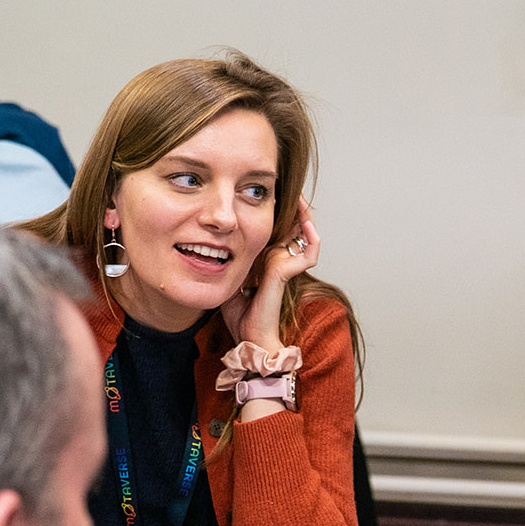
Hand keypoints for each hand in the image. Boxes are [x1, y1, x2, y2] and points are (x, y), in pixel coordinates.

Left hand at [219, 195, 318, 349]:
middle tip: (289, 188)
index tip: (270, 194)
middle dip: (292, 206)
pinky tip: (306, 223)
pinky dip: (312, 238)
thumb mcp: (228, 278)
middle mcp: (279, 260)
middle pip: (293, 227)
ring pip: (306, 234)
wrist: (248, 338)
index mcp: (266, 260)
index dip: (277, 211)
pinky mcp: (287, 273)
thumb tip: (212, 241)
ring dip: (305, 215)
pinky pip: (309, 252)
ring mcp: (286, 266)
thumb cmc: (239, 316)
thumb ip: (226, 261)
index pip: (276, 229)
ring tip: (300, 197)